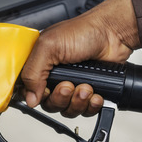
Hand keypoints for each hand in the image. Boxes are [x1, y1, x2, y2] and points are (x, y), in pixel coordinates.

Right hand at [20, 0, 139, 116]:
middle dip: (60, 98)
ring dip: (77, 101)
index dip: (36, 96)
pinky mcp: (88, 92)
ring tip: (86, 86)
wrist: (113, 33)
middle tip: (68, 85)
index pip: (28, 91)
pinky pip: (85, 110)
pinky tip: (95, 93)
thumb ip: (33, 72)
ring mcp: (72, 85)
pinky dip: (91, 105)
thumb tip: (29, 98)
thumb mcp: (49, 47)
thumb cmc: (83, 31)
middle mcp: (54, 76)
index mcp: (40, 65)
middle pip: (49, 104)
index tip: (46, 90)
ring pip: (67, 109)